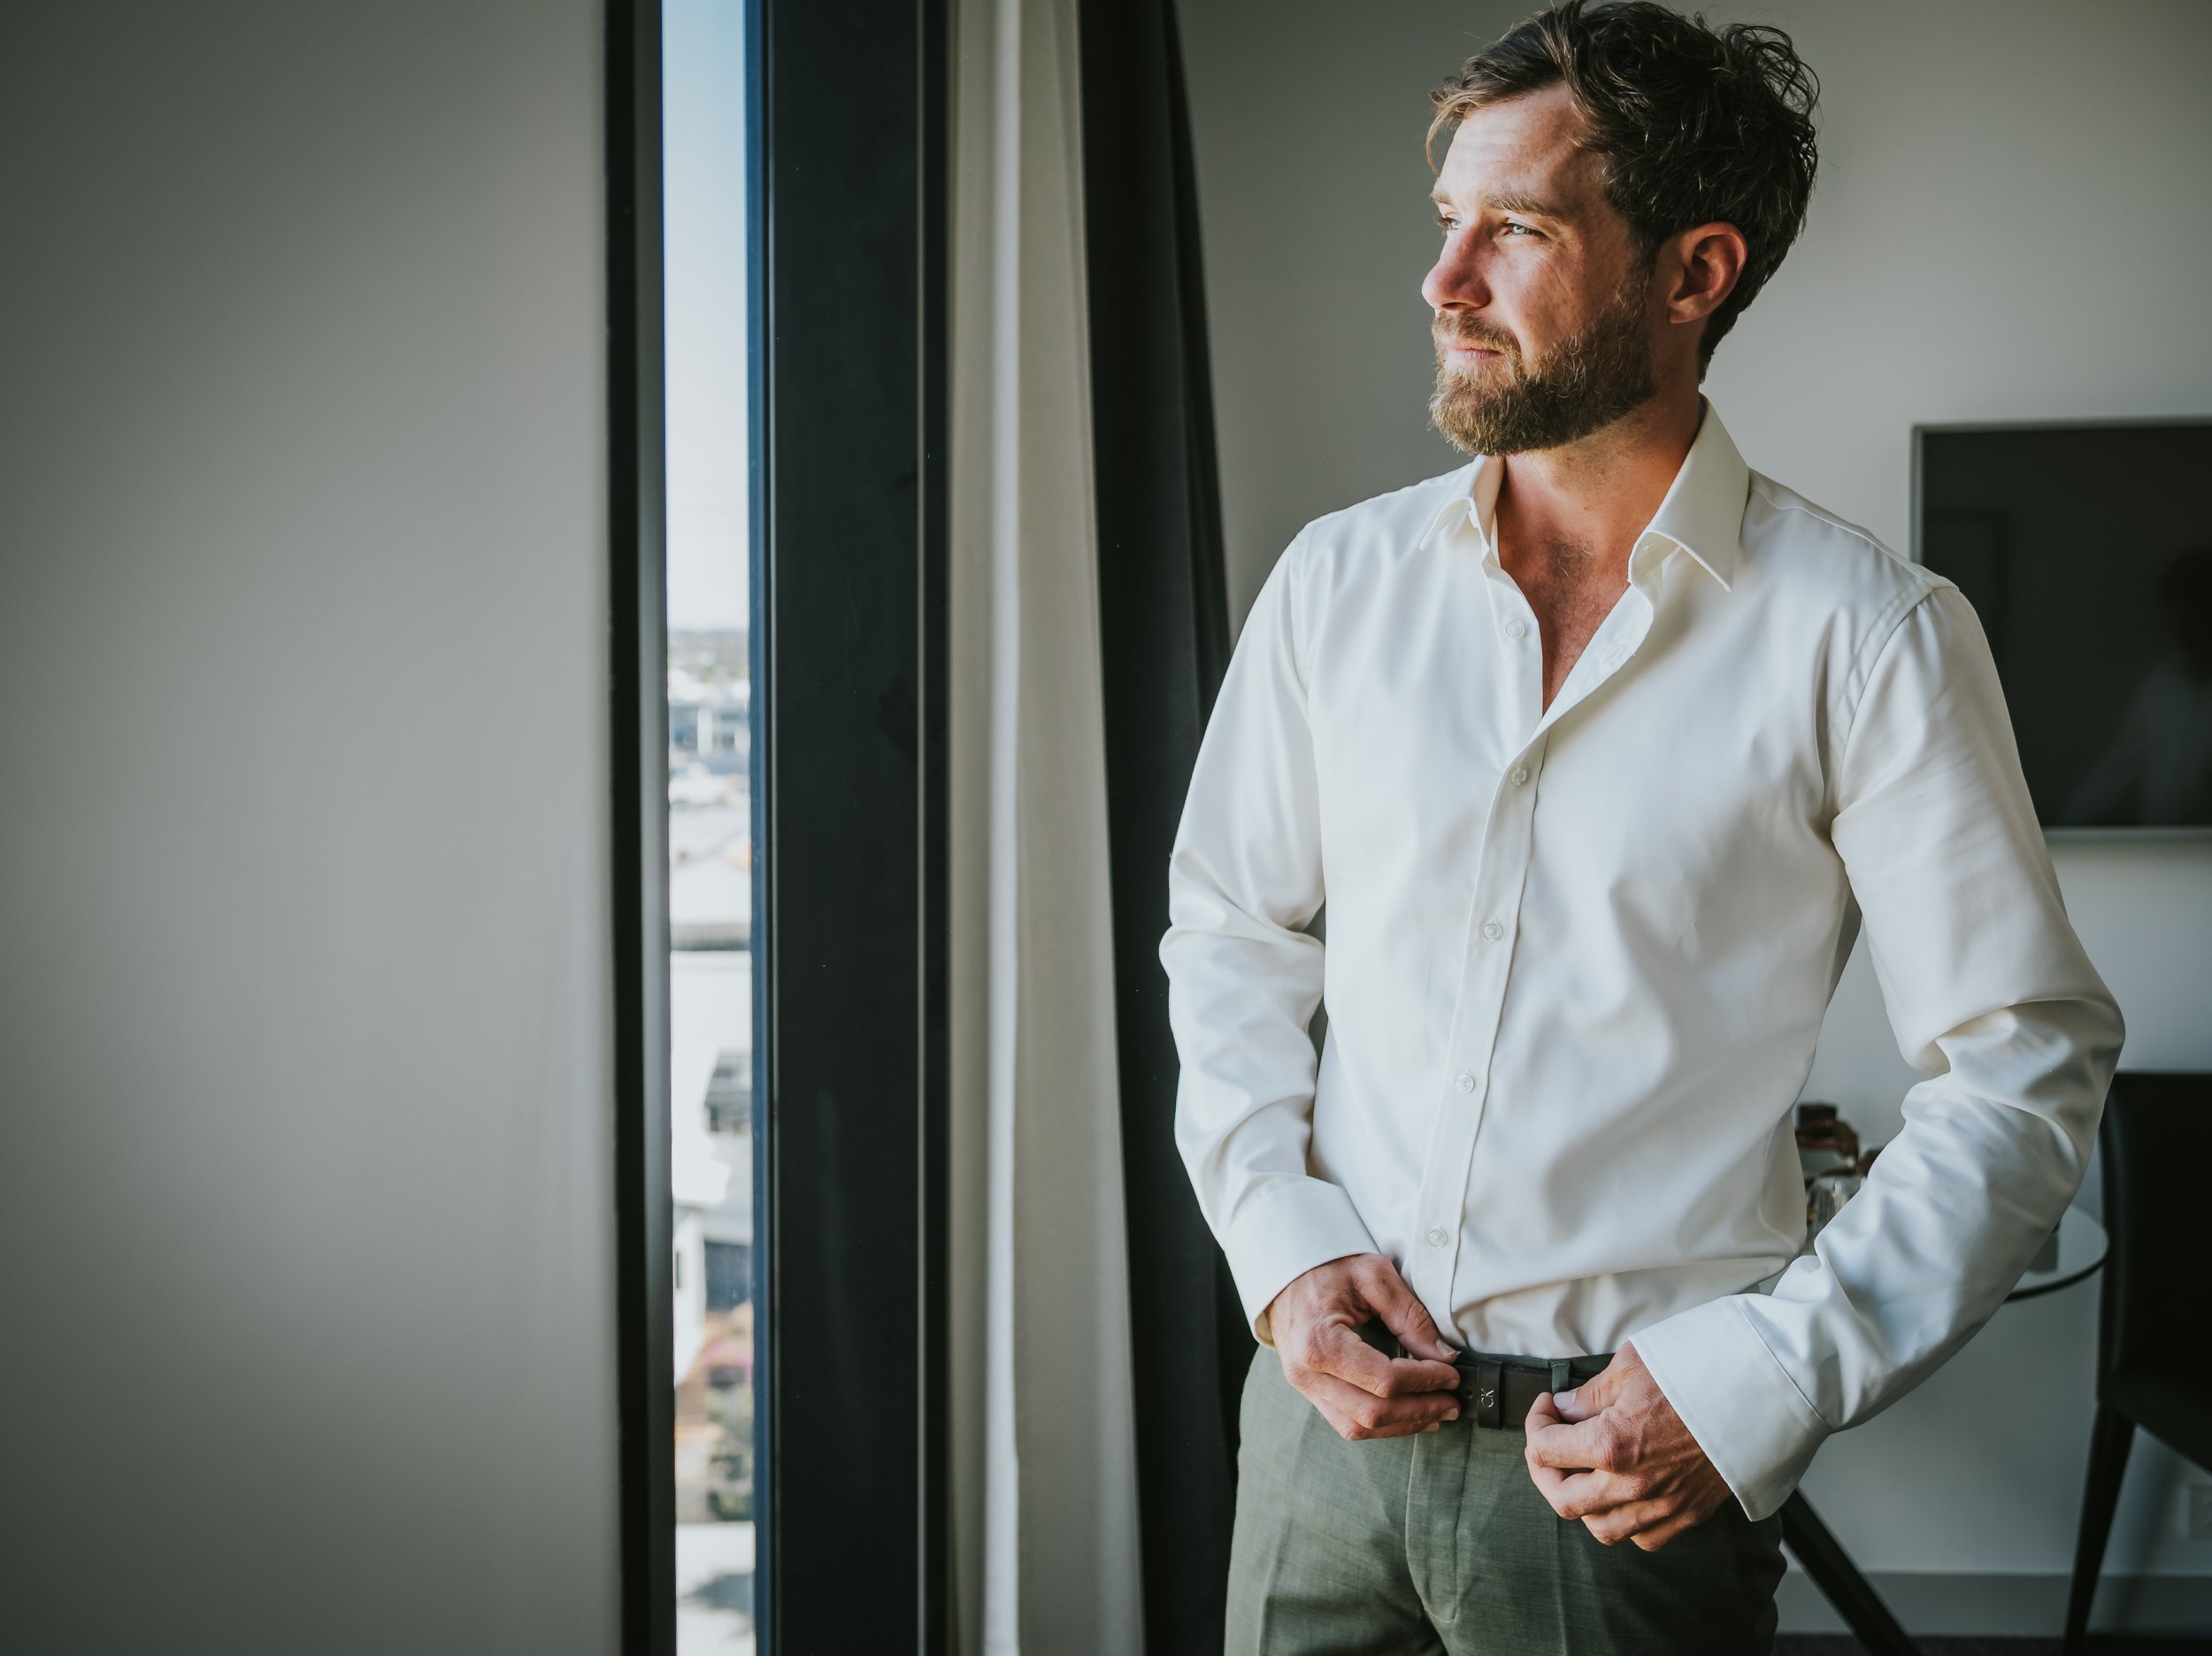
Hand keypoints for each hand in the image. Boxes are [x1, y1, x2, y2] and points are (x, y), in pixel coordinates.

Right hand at [1265, 1253, 1463, 1440]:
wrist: (1282, 1271)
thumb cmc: (1325, 1267)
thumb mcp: (1372, 1276)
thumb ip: (1410, 1316)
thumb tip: (1443, 1355)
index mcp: (1320, 1342)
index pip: (1384, 1380)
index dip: (1425, 1382)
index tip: (1451, 1373)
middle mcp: (1307, 1373)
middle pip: (1373, 1412)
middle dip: (1420, 1410)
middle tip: (1453, 1402)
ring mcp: (1304, 1386)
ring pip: (1358, 1427)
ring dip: (1402, 1425)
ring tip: (1436, 1413)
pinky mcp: (1308, 1391)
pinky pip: (1345, 1422)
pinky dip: (1381, 1425)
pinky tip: (1407, 1414)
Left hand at [1522, 1341, 1731, 1550]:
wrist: (1761, 1391)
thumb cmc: (1697, 1371)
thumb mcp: (1630, 1367)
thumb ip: (1589, 1395)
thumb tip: (1563, 1409)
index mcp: (1612, 1444)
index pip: (1544, 1450)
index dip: (1536, 1424)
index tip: (1546, 1408)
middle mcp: (1633, 1484)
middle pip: (1562, 1500)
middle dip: (1544, 1470)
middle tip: (1549, 1443)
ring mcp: (1663, 1505)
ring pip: (1600, 1528)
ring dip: (1581, 1502)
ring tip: (1583, 1471)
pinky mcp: (1689, 1514)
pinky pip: (1642, 1538)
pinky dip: (1623, 1521)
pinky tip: (1622, 1494)